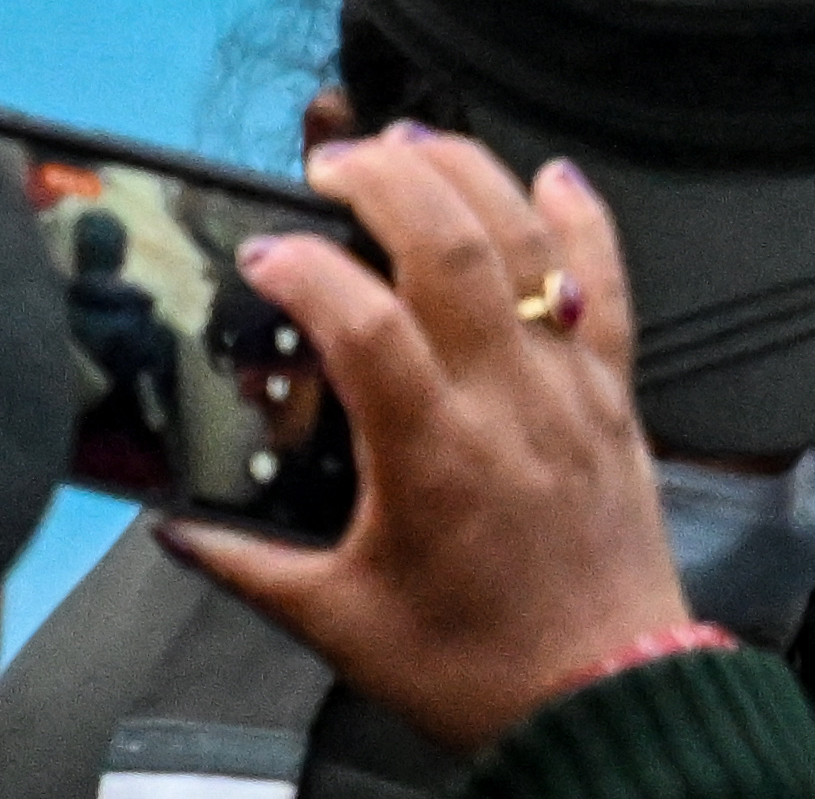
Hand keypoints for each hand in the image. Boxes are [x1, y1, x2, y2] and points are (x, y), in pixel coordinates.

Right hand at [165, 137, 702, 754]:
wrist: (602, 689)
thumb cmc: (475, 662)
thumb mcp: (334, 620)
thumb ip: (247, 562)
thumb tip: (180, 524)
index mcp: (434, 455)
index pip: (365, 323)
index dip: (308, 271)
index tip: (263, 254)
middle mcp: (511, 401)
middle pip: (457, 249)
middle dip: (390, 183)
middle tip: (333, 164)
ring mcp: (573, 387)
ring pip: (534, 247)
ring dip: (476, 178)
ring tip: (417, 141)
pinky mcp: (618, 394)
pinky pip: (611, 284)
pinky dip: (585, 220)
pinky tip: (557, 175)